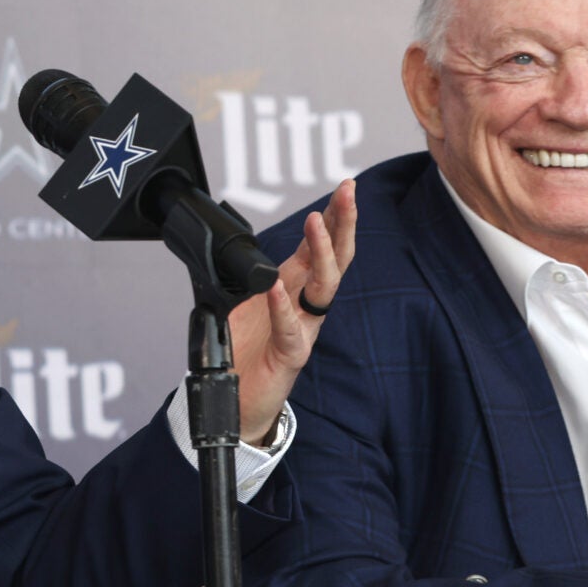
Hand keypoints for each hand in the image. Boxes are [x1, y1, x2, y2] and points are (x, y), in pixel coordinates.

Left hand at [228, 179, 356, 446]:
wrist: (240, 398)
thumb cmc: (248, 349)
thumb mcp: (252, 299)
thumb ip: (261, 274)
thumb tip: (260, 247)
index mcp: (298, 287)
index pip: (322, 246)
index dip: (334, 217)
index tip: (344, 188)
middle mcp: (307, 305)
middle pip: (335, 258)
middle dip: (343, 223)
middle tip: (348, 192)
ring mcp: (304, 329)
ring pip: (323, 288)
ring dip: (321, 253)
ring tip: (316, 223)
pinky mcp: (290, 356)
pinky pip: (291, 329)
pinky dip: (283, 307)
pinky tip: (277, 288)